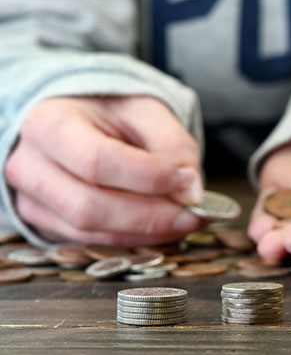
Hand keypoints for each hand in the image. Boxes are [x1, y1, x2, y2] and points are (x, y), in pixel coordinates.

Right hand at [6, 96, 203, 245]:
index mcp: (49, 125)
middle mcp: (31, 167)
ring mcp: (33, 201)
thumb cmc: (110, 112)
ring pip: (91, 233)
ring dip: (147, 233)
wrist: (77, 121)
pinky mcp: (47, 224)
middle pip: (90, 207)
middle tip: (195, 213)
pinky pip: (93, 243)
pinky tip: (162, 226)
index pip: (97, 160)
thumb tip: (192, 194)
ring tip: (185, 219)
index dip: (148, 177)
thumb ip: (173, 145)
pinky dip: (134, 239)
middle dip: (151, 216)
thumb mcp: (145, 111)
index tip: (189, 179)